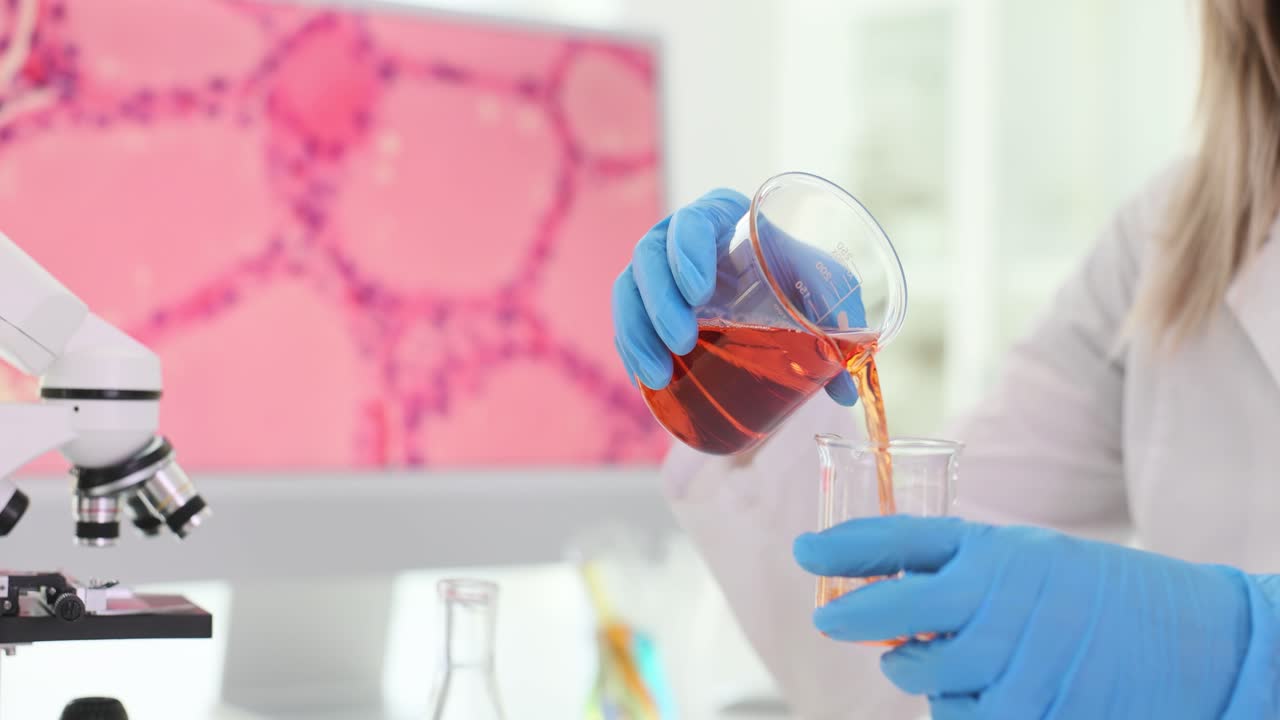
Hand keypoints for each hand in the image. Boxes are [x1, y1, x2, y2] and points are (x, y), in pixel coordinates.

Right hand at [610, 188, 859, 404]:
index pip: (691, 222)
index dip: (687, 253)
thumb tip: (845, 390)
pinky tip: (644, 376)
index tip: (700, 294)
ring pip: (628, 291)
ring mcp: (659, 271)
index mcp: (720, 216)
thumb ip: (839, 325)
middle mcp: (679, 237)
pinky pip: (627, 320)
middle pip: (649, 257)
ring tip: (656, 375)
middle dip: (659, 302)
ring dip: (635, 332)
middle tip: (683, 343)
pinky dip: (630, 347)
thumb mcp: (823, 289)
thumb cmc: (800, 278)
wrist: (781, 290)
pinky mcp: (648, 305)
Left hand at [793, 516, 1279, 718]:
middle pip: (888, 613)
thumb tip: (877, 580)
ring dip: (911, 668)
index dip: (841, 546)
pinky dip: (958, 705)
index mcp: (995, 552)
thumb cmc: (1093, 593)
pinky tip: (986, 688)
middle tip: (831, 619)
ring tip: (937, 654)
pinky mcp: (1025, 713)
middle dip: (850, 618)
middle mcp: (996, 602)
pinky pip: (957, 716)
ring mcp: (1010, 662)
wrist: (1189, 642)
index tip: (804, 551)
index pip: (897, 540)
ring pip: (915, 674)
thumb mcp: (1027, 556)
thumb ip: (958, 565)